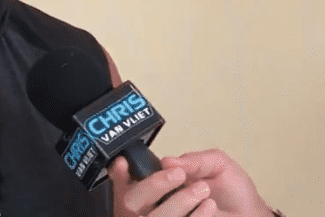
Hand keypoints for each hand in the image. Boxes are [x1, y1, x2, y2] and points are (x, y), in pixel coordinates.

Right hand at [109, 148, 273, 216]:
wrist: (252, 216)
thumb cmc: (234, 191)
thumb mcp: (217, 164)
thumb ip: (193, 160)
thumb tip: (166, 162)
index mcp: (162, 183)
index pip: (128, 180)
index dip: (118, 174)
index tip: (123, 164)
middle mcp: (157, 204)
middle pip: (131, 200)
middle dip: (153, 184)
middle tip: (178, 176)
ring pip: (152, 216)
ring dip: (178, 201)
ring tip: (204, 192)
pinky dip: (195, 215)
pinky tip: (209, 207)